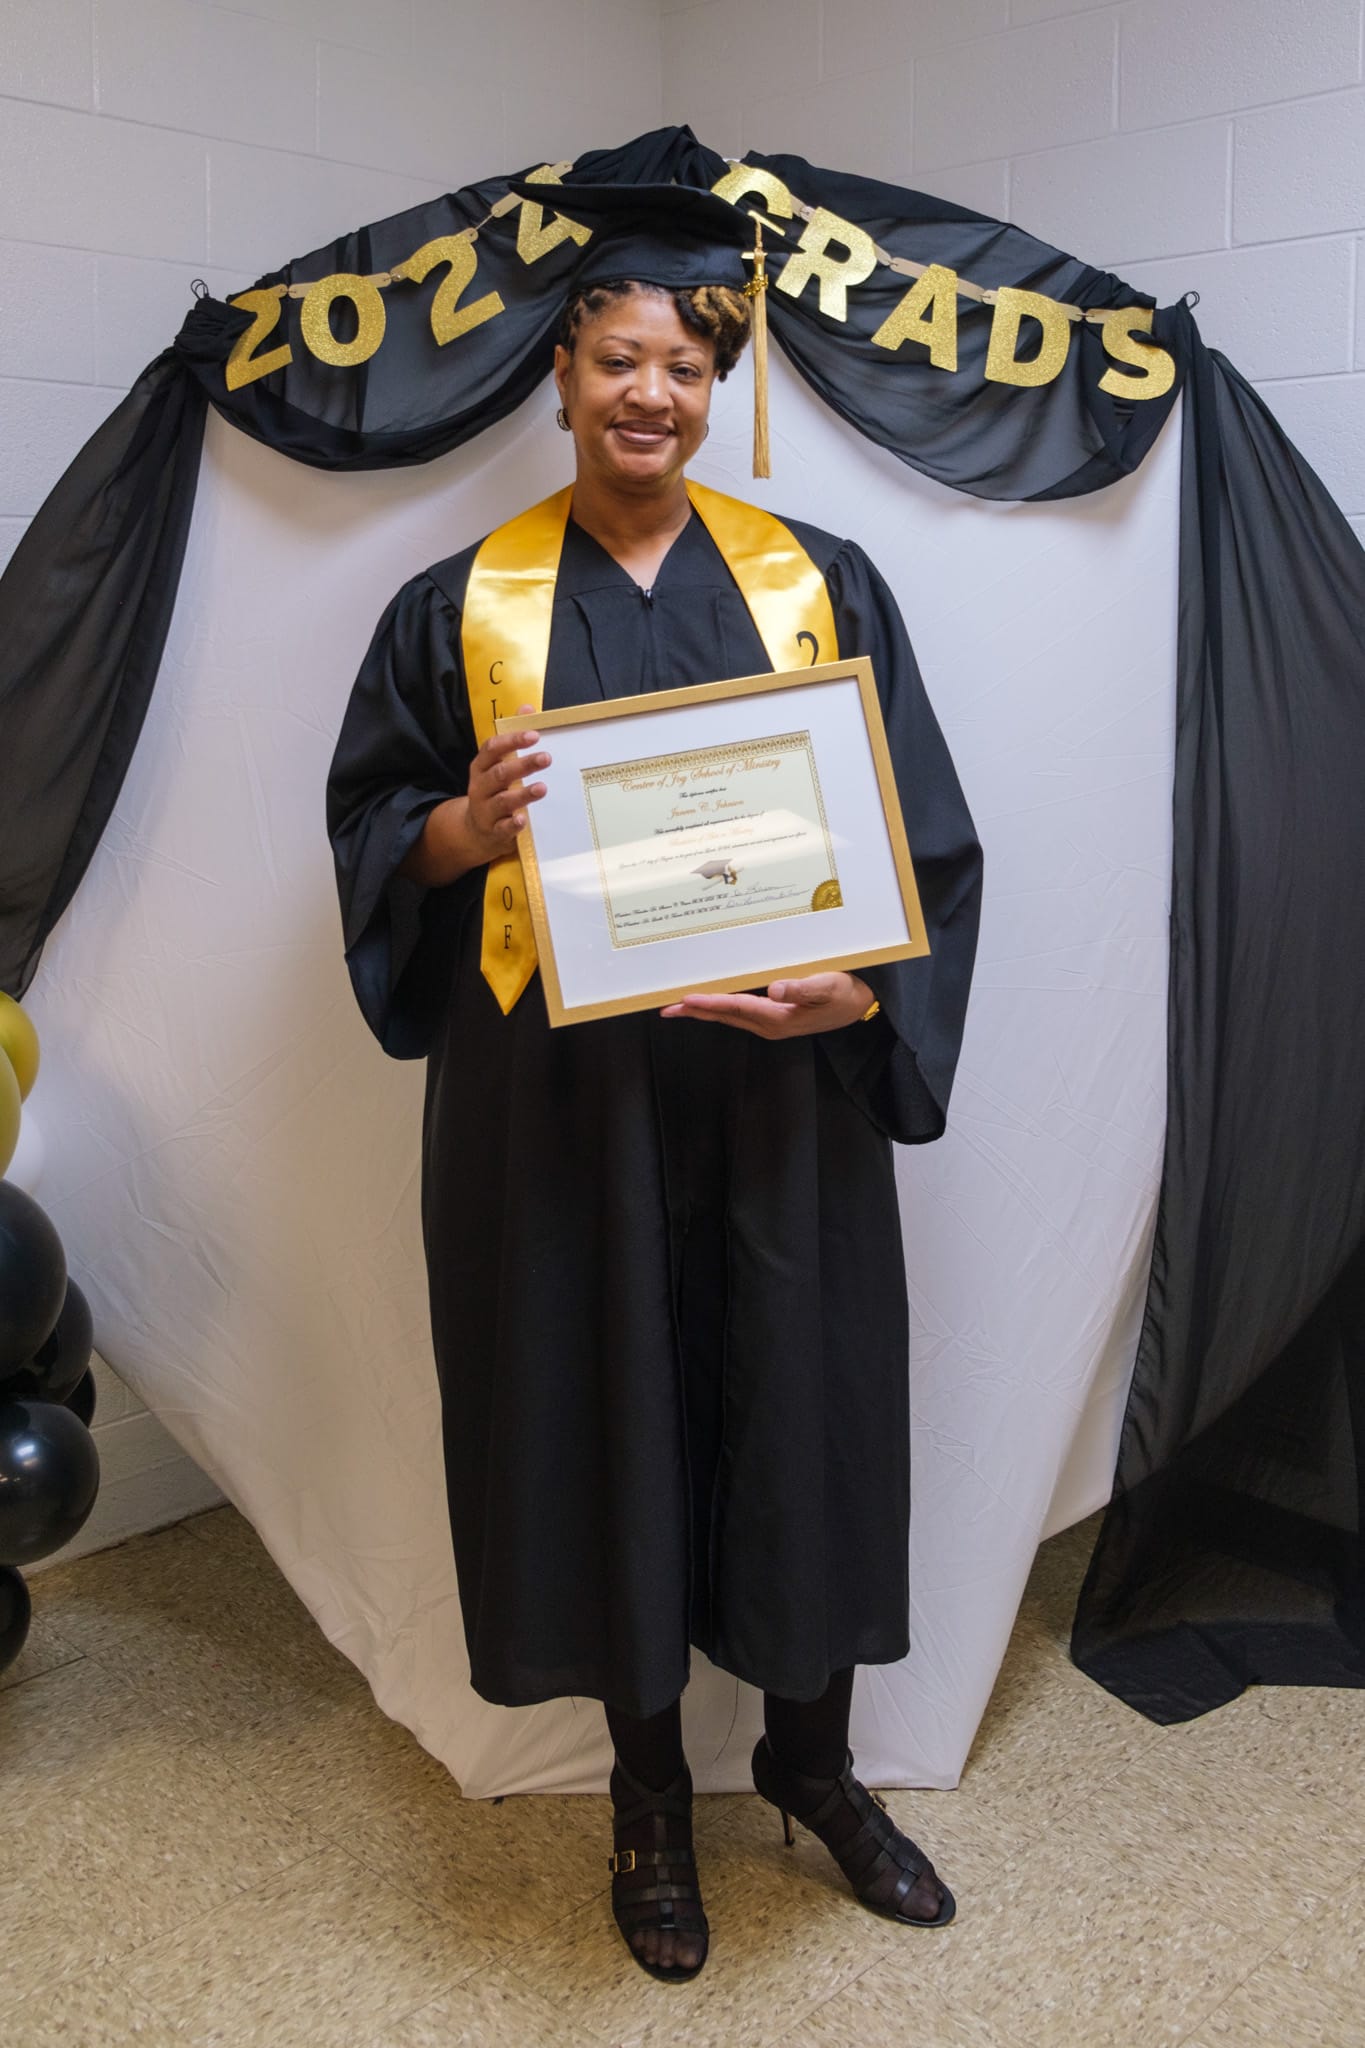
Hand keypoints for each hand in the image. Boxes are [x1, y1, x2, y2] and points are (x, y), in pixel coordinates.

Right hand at [399, 709, 550, 885]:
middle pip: (500, 773)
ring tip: (542, 788)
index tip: (534, 735)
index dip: (511, 741)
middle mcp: (480, 786)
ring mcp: (485, 810)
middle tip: (546, 758)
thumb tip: (527, 707)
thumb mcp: (498, 764)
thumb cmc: (494, 790)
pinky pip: (502, 828)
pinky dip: (512, 825)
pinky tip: (523, 820)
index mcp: (481, 766)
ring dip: (522, 794)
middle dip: (522, 765)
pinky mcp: (493, 831)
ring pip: (502, 800)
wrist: (475, 831)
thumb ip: (513, 737)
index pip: (492, 749)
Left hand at [660, 972, 874, 1037]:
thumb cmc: (846, 994)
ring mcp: (771, 1024)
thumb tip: (774, 989)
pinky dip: (720, 1007)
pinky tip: (711, 1001)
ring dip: (704, 1010)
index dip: (710, 1002)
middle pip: (725, 1016)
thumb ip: (801, 988)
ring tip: (679, 1005)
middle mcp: (770, 1024)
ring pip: (729, 1016)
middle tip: (665, 1008)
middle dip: (695, 1011)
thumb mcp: (828, 987)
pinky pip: (739, 1013)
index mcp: (779, 1018)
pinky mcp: (774, 1019)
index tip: (686, 999)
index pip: (737, 1007)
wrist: (862, 1006)